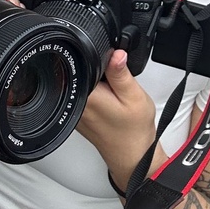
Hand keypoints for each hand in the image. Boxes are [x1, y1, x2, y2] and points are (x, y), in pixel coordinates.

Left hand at [76, 50, 157, 192]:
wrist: (133, 157)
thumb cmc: (134, 132)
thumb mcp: (134, 96)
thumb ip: (120, 73)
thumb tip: (115, 52)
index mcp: (88, 95)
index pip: (82, 61)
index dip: (100, 56)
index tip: (115, 65)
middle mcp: (77, 102)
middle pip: (81, 70)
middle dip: (99, 68)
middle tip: (117, 83)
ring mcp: (75, 110)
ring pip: (82, 81)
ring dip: (97, 81)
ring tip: (113, 93)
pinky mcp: (78, 114)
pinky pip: (84, 92)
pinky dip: (96, 92)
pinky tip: (109, 100)